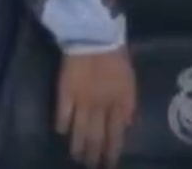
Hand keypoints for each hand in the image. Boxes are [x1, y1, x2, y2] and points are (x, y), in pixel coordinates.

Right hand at [55, 48, 136, 167]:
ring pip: (79, 130)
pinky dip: (62, 125)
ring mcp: (82, 100)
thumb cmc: (116, 55)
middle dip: (94, 154)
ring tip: (76, 156)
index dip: (112, 151)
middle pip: (96, 136)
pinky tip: (61, 133)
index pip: (116, 134)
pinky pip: (63, 114)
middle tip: (90, 165)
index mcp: (119, 102)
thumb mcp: (129, 80)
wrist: (95, 35)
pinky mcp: (65, 92)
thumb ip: (128, 104)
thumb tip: (126, 124)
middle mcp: (101, 106)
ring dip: (78, 146)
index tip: (109, 163)